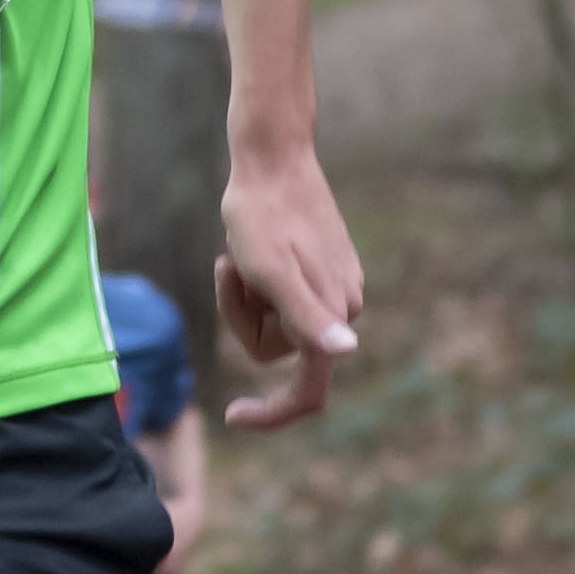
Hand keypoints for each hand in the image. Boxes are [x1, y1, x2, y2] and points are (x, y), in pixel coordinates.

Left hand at [208, 145, 363, 430]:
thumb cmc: (261, 215)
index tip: (231, 416)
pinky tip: (251, 247)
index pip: (308, 392)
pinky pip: (278, 296)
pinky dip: (255, 281)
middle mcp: (343, 308)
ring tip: (237, 256)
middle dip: (243, 318)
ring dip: (246, 296)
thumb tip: (346, 349)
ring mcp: (334, 288)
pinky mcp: (322, 269)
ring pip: (274, 321)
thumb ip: (306, 315)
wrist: (272, 157)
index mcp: (331, 317)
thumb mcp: (270, 270)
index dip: (272, 413)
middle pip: (276, 348)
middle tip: (228, 268)